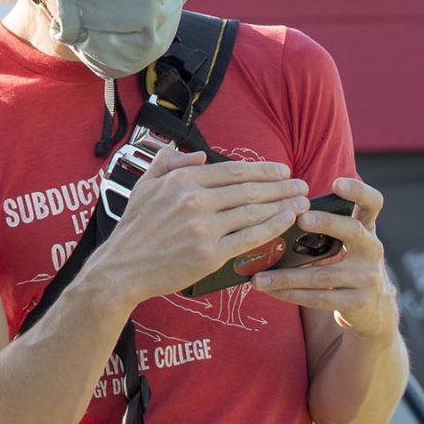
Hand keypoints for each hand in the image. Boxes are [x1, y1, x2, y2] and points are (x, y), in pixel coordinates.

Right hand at [91, 148, 308, 305]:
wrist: (121, 268)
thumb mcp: (144, 185)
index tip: (281, 170)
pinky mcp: (210, 254)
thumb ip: (170, 162)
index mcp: (182, 180)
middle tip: (301, 184)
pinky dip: (271, 228)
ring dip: (282, 205)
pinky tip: (286, 221)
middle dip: (280, 186)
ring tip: (301, 202)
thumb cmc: (134, 228)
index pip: (232, 171)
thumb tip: (201, 155)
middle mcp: (196, 200)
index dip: (262, 170)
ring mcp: (204, 228)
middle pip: (249, 189)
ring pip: (253, 211)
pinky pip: (249, 238)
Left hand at [251, 176, 398, 344]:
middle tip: (299, 219)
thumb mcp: (346, 241)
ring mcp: (367, 278)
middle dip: (326, 223)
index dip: (358, 191)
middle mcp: (372, 249)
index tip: (337, 183)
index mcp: (367, 228)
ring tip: (259, 276)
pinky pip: (319, 298)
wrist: (373, 307)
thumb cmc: (347, 264)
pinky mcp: (358, 303)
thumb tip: (276, 213)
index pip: (372, 202)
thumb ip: (325, 225)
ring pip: (322, 274)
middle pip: (352, 231)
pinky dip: (291, 294)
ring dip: (287, 276)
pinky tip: (271, 291)